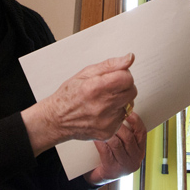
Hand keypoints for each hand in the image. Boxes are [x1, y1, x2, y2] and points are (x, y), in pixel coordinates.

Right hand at [22, 53, 137, 155]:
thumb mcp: (85, 73)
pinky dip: (116, 113)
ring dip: (121, 100)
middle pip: (132, 91)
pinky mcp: (109, 131)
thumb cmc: (69, 95)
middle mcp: (102, 106)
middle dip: (124, 86)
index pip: (127, 78)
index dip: (123, 74)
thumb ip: (110, 65)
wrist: (57, 120)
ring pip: (129, 105)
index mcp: (95, 88)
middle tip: (110, 88)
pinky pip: (122, 118)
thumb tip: (129, 58)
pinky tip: (103, 111)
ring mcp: (107, 121)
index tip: (116, 76)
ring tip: (104, 100)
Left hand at [84, 112, 146, 185]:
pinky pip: (105, 151)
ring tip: (101, 124)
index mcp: (140, 151)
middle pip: (128, 138)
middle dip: (118, 126)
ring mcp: (124, 166)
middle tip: (109, 117)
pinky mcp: (112, 169)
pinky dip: (100, 142)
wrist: (100, 177)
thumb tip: (120, 112)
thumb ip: (125, 134)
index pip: (142, 133)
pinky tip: (95, 136)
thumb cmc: (111, 157)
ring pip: (116, 144)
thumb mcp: (123, 147)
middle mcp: (135, 160)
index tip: (128, 112)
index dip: (136, 121)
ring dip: (108, 133)